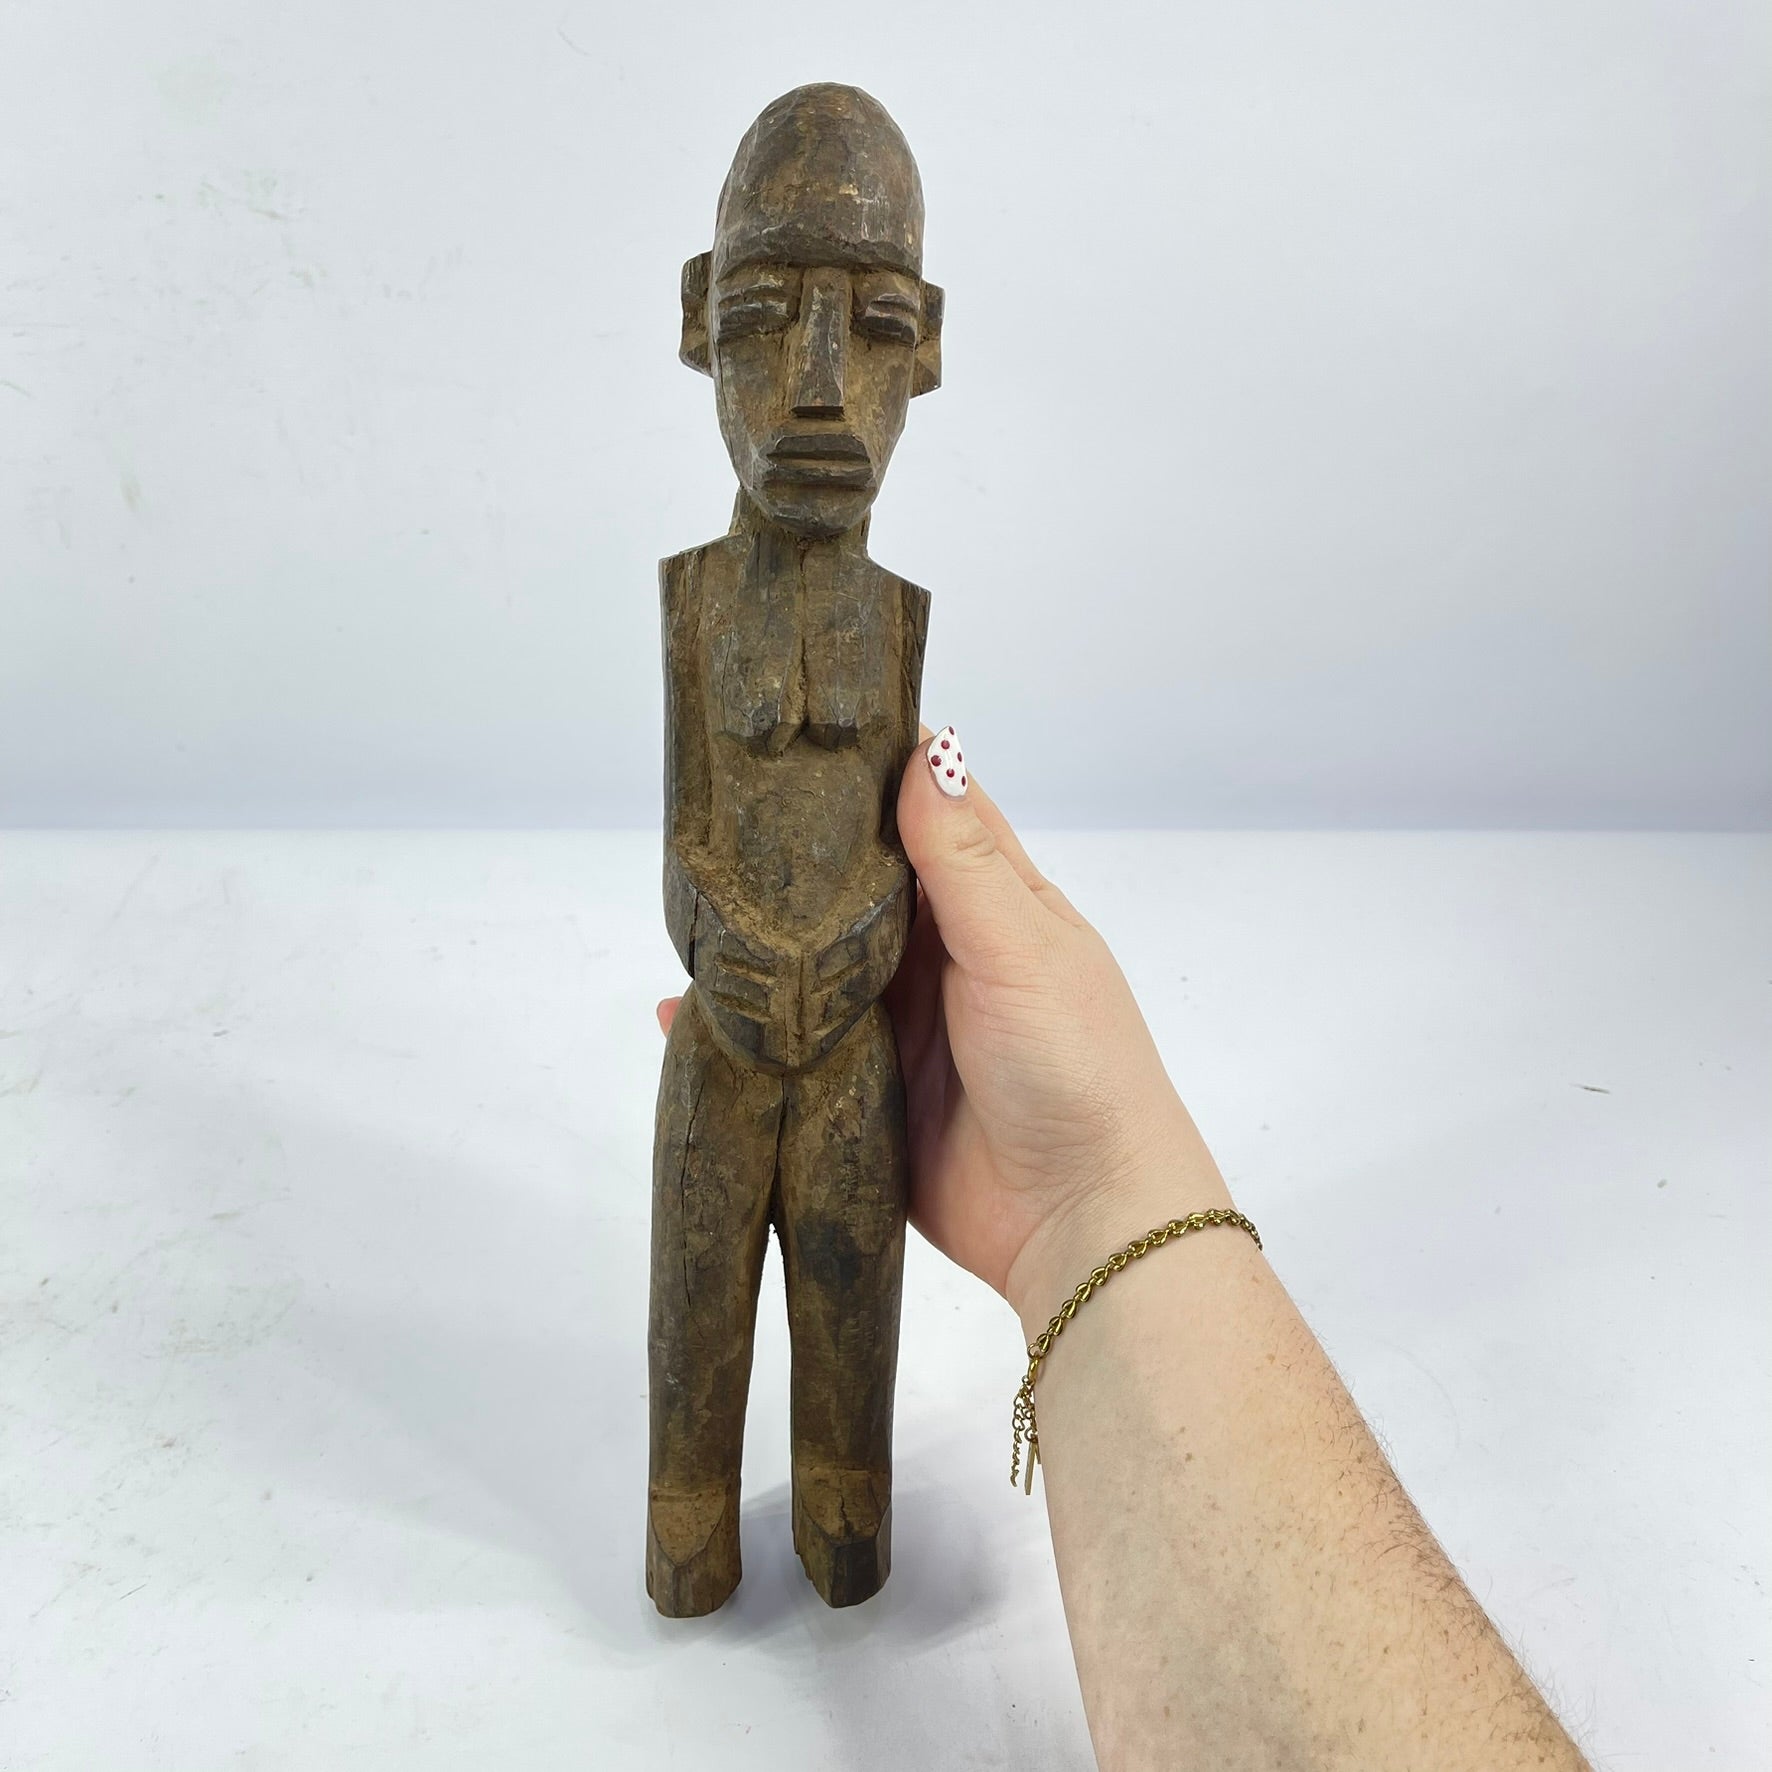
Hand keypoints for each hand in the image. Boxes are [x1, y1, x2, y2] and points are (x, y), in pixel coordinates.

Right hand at [659, 721, 1232, 1327]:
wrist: (1080, 1221)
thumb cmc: (1073, 1064)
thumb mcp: (1021, 946)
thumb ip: (963, 858)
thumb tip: (927, 746)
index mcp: (990, 904)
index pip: (923, 815)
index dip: (868, 772)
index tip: (795, 732)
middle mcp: (941, 955)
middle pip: (855, 890)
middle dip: (793, 859)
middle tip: (711, 817)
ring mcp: (898, 1024)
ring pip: (815, 968)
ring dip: (761, 947)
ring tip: (687, 910)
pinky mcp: (861, 1089)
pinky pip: (793, 1049)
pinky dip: (744, 1032)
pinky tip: (682, 1013)